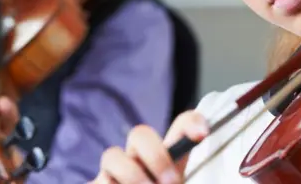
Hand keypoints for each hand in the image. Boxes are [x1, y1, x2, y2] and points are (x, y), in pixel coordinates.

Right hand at [91, 110, 208, 183]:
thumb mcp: (177, 183)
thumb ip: (176, 177)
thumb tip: (176, 174)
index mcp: (166, 158)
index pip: (180, 127)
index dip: (191, 123)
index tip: (202, 134)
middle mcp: (138, 157)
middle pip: (139, 133)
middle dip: (156, 156)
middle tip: (170, 182)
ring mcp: (114, 169)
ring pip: (111, 155)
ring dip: (133, 176)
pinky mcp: (98, 183)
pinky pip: (101, 181)